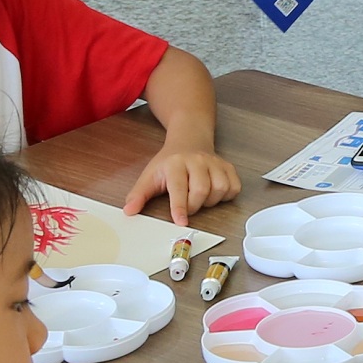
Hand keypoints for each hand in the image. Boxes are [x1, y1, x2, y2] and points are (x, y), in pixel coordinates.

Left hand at [122, 144, 239, 224]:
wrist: (189, 140)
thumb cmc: (169, 162)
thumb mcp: (150, 176)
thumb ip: (139, 194)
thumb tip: (129, 211)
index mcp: (175, 163)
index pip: (179, 187)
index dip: (180, 206)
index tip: (180, 222)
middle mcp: (197, 160)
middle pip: (202, 190)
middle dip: (194, 206)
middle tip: (187, 208)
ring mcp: (215, 162)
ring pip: (220, 189)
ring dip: (210, 201)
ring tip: (199, 198)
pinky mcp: (228, 167)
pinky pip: (234, 187)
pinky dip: (226, 196)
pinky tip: (214, 193)